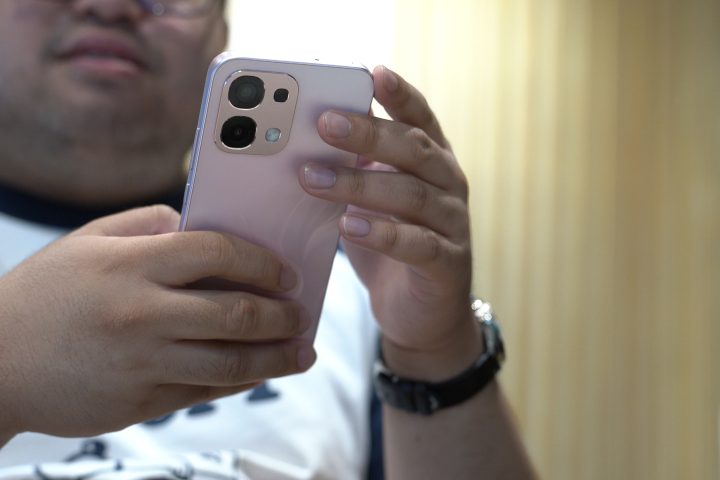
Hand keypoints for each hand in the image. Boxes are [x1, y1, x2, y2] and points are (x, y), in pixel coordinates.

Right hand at [0, 205, 313, 439]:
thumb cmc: (44, 294)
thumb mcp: (87, 242)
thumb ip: (147, 224)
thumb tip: (200, 224)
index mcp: (130, 264)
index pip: (217, 252)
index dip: (262, 261)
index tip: (287, 273)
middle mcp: (141, 313)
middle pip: (236, 313)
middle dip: (282, 315)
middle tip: (304, 314)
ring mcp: (141, 363)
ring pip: (230, 362)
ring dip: (277, 358)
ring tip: (303, 353)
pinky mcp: (138, 403)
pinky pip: (205, 392)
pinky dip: (241, 382)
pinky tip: (261, 373)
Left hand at [301, 66, 479, 379]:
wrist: (421, 315)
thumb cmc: (390, 248)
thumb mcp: (371, 202)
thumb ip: (354, 170)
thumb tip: (302, 139)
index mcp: (433, 161)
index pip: (421, 118)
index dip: (400, 94)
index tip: (373, 73)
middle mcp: (449, 185)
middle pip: (414, 149)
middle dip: (369, 133)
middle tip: (325, 123)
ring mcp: (454, 225)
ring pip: (412, 195)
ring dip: (361, 184)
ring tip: (315, 179)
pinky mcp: (448, 265)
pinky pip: (418, 245)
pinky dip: (383, 234)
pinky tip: (349, 226)